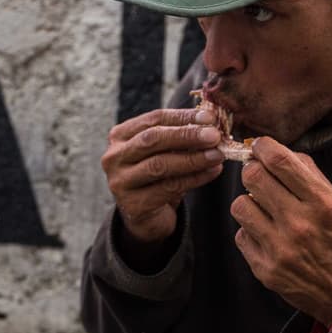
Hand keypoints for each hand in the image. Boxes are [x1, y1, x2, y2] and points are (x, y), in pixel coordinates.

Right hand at [102, 107, 225, 244]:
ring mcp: (120, 181)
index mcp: (120, 136)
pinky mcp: (133, 204)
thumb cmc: (157, 177)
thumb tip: (212, 124)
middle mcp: (114, 156)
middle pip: (152, 139)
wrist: (146, 216)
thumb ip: (181, 137)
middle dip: (187, 136)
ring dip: (193, 159)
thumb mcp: (165, 152)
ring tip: (217, 155)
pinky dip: (194, 178)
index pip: (154, 119)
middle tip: (214, 136)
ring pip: (159, 165)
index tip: (210, 117)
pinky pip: (168, 188)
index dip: (183, 117)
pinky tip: (212, 172)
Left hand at [229, 137, 331, 326]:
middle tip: (259, 177)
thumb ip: (308, 174)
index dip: (263, 147)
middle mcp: (300, 224)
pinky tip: (267, 237)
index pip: (280, 160)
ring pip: (239, 205)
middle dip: (253, 172)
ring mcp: (279, 248)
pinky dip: (251, 232)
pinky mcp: (264, 268)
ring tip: (264, 211)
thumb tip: (277, 150)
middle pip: (252, 177)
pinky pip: (241, 235)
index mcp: (322, 203)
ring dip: (249, 203)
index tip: (260, 148)